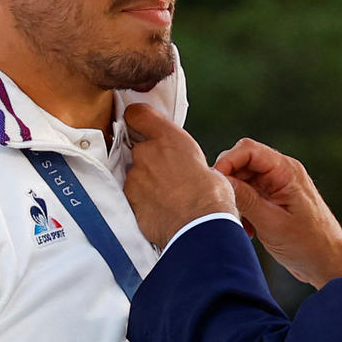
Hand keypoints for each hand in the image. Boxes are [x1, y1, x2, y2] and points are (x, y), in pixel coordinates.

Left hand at [121, 106, 237, 248]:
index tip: (141, 125)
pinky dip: (143, 200)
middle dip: (149, 159)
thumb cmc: (211, 198)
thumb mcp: (206, 165)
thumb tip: (185, 165)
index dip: (138, 119)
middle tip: (168, 174)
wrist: (200, 227)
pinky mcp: (130, 199)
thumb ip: (185, 158)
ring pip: (135, 174)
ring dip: (146, 182)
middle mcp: (147, 153)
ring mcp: (135, 177)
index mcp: (169, 138)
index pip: (137, 114)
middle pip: (138, 148)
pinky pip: (133, 195)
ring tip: (168, 197)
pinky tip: (161, 209)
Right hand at [214, 138, 341, 288]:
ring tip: (241, 223)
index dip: (227, 163)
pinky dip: (243, 208)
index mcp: (286, 171)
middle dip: (229, 183)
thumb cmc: (308, 244)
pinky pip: (250, 194)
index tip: (216, 185)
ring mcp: (279, 185)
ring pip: (243, 179)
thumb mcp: (271, 223)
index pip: (248, 150)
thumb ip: (245, 199)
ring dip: (235, 199)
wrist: (328, 263)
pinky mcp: (275, 199)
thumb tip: (220, 181)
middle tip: (226, 207)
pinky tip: (248, 229)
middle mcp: (283, 173)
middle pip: (242, 162)